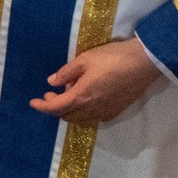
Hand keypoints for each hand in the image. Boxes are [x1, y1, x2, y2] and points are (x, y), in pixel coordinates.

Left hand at [30, 37, 158, 124]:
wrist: (144, 63)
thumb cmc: (112, 58)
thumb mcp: (84, 59)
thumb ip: (66, 73)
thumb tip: (51, 83)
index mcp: (81, 97)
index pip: (55, 108)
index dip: (42, 106)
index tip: (33, 102)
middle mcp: (92, 109)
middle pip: (67, 116)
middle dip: (55, 107)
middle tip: (52, 93)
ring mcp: (105, 112)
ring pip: (81, 119)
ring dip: (69, 111)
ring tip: (69, 94)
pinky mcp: (117, 111)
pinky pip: (94, 118)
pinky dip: (84, 112)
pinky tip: (87, 100)